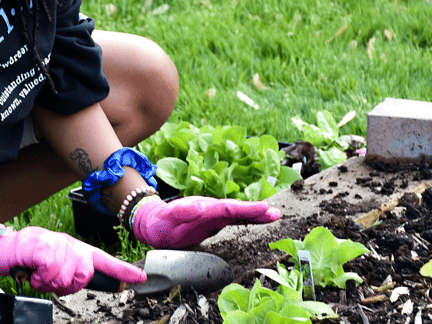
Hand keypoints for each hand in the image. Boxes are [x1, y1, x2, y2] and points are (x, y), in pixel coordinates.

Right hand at [0, 226, 145, 295]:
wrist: (4, 249)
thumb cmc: (29, 259)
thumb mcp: (55, 264)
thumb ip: (72, 272)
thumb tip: (84, 282)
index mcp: (76, 248)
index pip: (104, 260)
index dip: (123, 271)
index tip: (141, 278)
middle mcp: (70, 243)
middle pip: (85, 275)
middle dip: (68, 285)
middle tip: (51, 281)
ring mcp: (58, 244)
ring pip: (67, 277)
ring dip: (50, 283)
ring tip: (40, 275)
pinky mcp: (44, 248)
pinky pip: (51, 274)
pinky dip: (40, 279)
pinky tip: (33, 272)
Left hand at [133, 196, 281, 248]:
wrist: (154, 222)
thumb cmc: (160, 223)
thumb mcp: (168, 218)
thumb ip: (181, 212)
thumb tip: (199, 208)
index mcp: (204, 209)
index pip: (228, 208)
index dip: (247, 209)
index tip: (264, 209)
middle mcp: (211, 210)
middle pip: (237, 209)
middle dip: (257, 211)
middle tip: (277, 213)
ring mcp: (213, 215)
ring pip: (238, 213)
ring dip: (255, 214)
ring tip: (274, 215)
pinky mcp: (213, 221)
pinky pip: (233, 219)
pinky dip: (247, 219)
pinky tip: (258, 220)